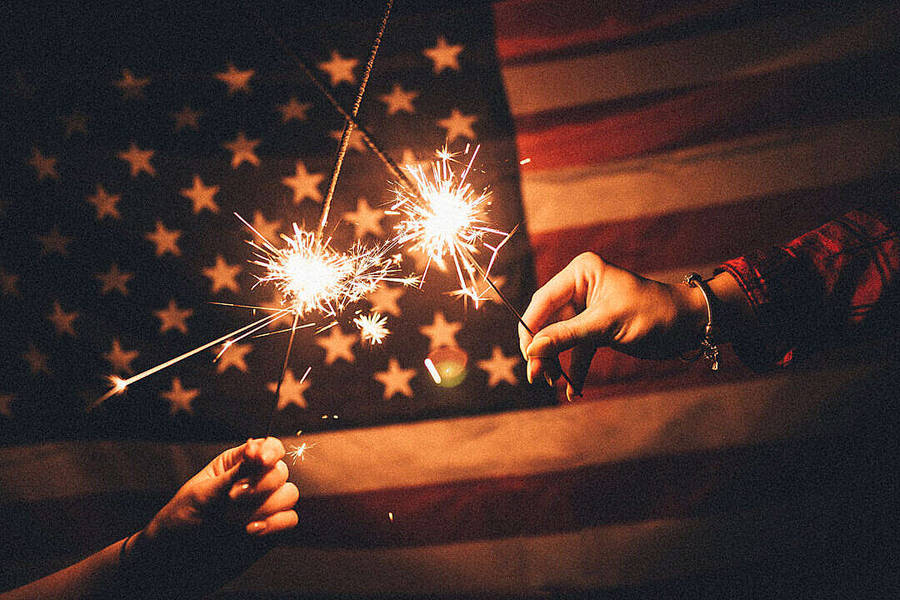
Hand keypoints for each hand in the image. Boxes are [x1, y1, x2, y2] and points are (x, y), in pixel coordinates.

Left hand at [121, 438, 298, 595]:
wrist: (175, 559)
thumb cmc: (182, 519)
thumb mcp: (205, 492)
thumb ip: (236, 472)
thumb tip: (258, 450)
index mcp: (238, 464)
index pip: (269, 447)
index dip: (270, 451)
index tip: (261, 461)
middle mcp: (255, 481)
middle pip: (280, 472)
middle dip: (259, 486)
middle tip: (231, 498)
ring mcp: (265, 505)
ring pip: (289, 495)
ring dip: (263, 508)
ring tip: (234, 520)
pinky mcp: (272, 529)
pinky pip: (289, 519)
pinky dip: (274, 524)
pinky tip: (251, 531)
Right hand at [519, 253, 705, 399]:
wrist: (689, 325)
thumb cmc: (653, 313)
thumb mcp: (606, 324)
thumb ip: (566, 336)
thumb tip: (531, 350)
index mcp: (580, 273)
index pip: (543, 300)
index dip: (531, 329)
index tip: (526, 355)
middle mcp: (580, 288)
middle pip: (547, 322)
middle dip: (543, 350)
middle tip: (536, 377)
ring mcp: (587, 310)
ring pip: (559, 338)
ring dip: (555, 362)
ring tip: (553, 383)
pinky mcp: (596, 329)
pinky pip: (577, 350)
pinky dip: (574, 369)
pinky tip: (573, 389)